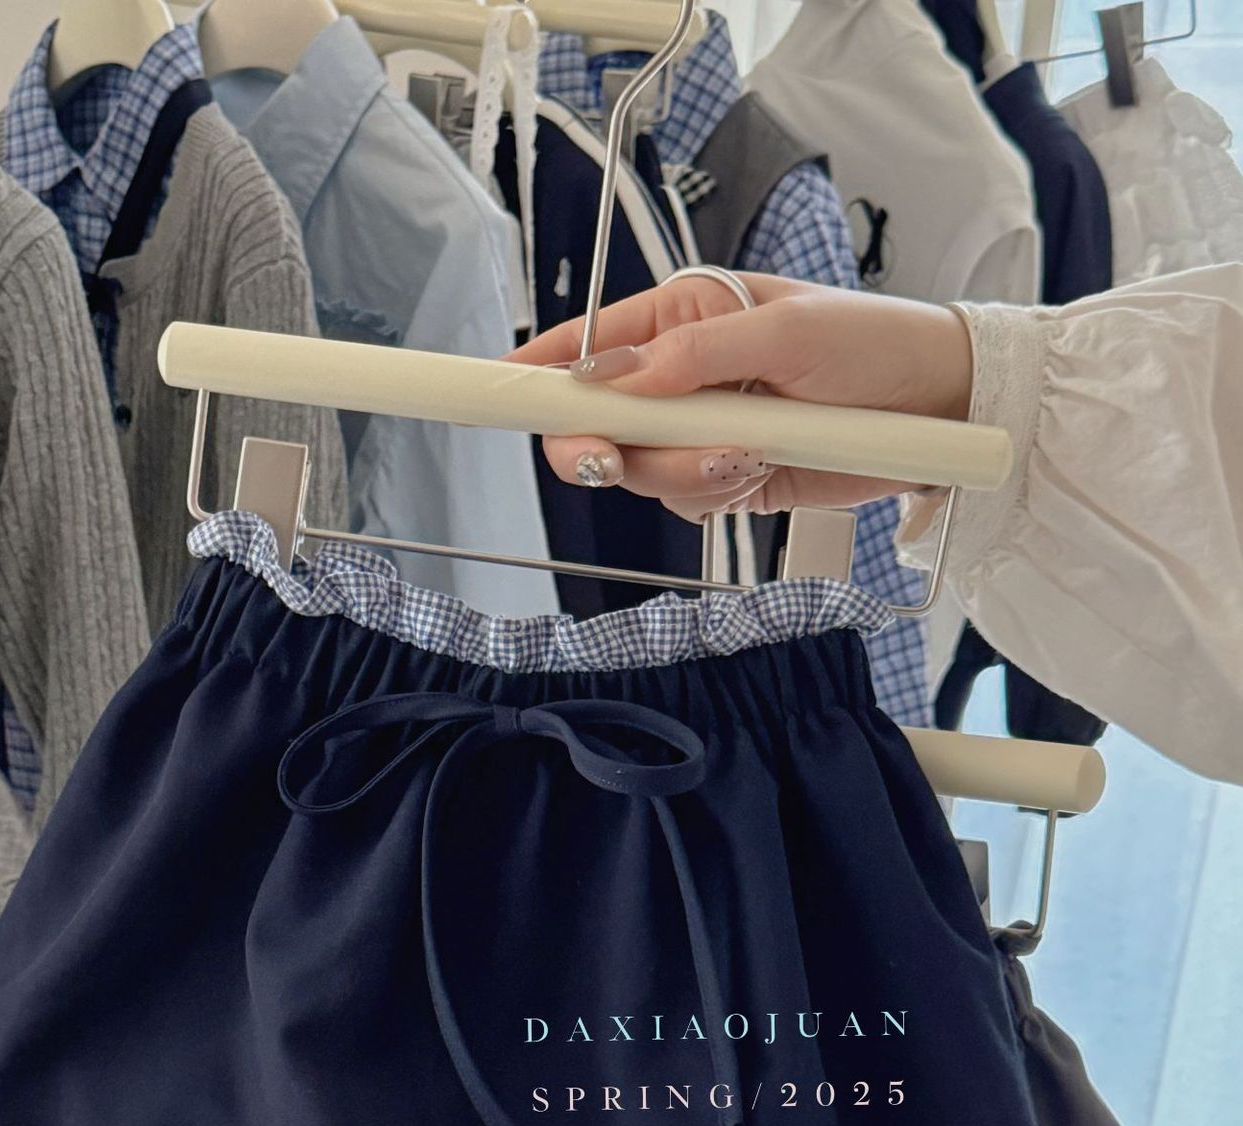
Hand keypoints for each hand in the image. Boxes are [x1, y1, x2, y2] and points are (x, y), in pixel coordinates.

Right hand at [506, 273, 975, 518]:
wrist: (938, 408)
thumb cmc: (871, 344)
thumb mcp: (784, 330)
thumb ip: (692, 355)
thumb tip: (612, 378)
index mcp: (680, 317)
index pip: (585, 345)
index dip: (536, 371)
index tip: (495, 390)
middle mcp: (678, 377)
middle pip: (594, 424)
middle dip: (605, 446)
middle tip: (615, 458)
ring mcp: (700, 431)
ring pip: (641, 472)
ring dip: (685, 471)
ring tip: (749, 450)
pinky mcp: (727, 478)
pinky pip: (685, 500)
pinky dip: (715, 493)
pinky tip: (762, 469)